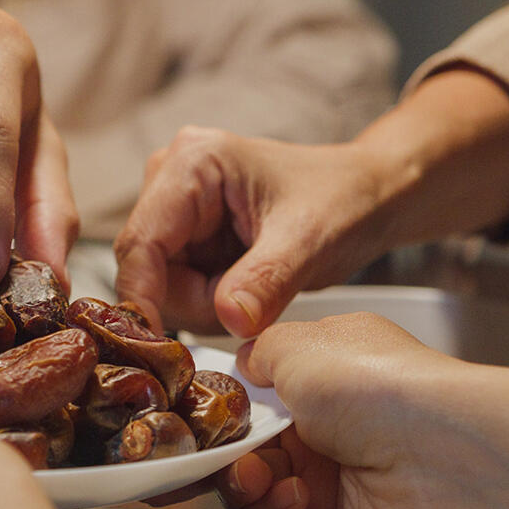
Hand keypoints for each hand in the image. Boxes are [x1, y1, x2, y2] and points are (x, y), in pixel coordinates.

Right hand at [113, 127, 398, 335]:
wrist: (368, 197)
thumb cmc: (343, 200)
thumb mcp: (309, 241)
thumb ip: (265, 281)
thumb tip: (228, 319)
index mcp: (192, 162)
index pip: (140, 241)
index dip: (142, 297)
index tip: (158, 346)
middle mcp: (171, 179)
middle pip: (145, 268)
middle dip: (193, 301)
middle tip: (249, 305)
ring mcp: (175, 208)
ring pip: (159, 284)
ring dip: (204, 304)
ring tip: (257, 289)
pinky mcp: (185, 234)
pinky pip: (177, 287)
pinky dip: (209, 302)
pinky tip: (245, 290)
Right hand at [207, 314, 469, 508]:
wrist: (439, 453)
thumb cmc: (379, 387)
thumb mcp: (300, 344)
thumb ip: (258, 351)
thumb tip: (243, 363)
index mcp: (314, 381)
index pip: (249, 402)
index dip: (221, 413)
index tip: (202, 419)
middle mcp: (320, 432)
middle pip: (241, 453)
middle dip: (225, 455)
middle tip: (225, 455)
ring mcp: (324, 483)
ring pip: (250, 497)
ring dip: (244, 488)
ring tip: (262, 477)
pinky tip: (296, 497)